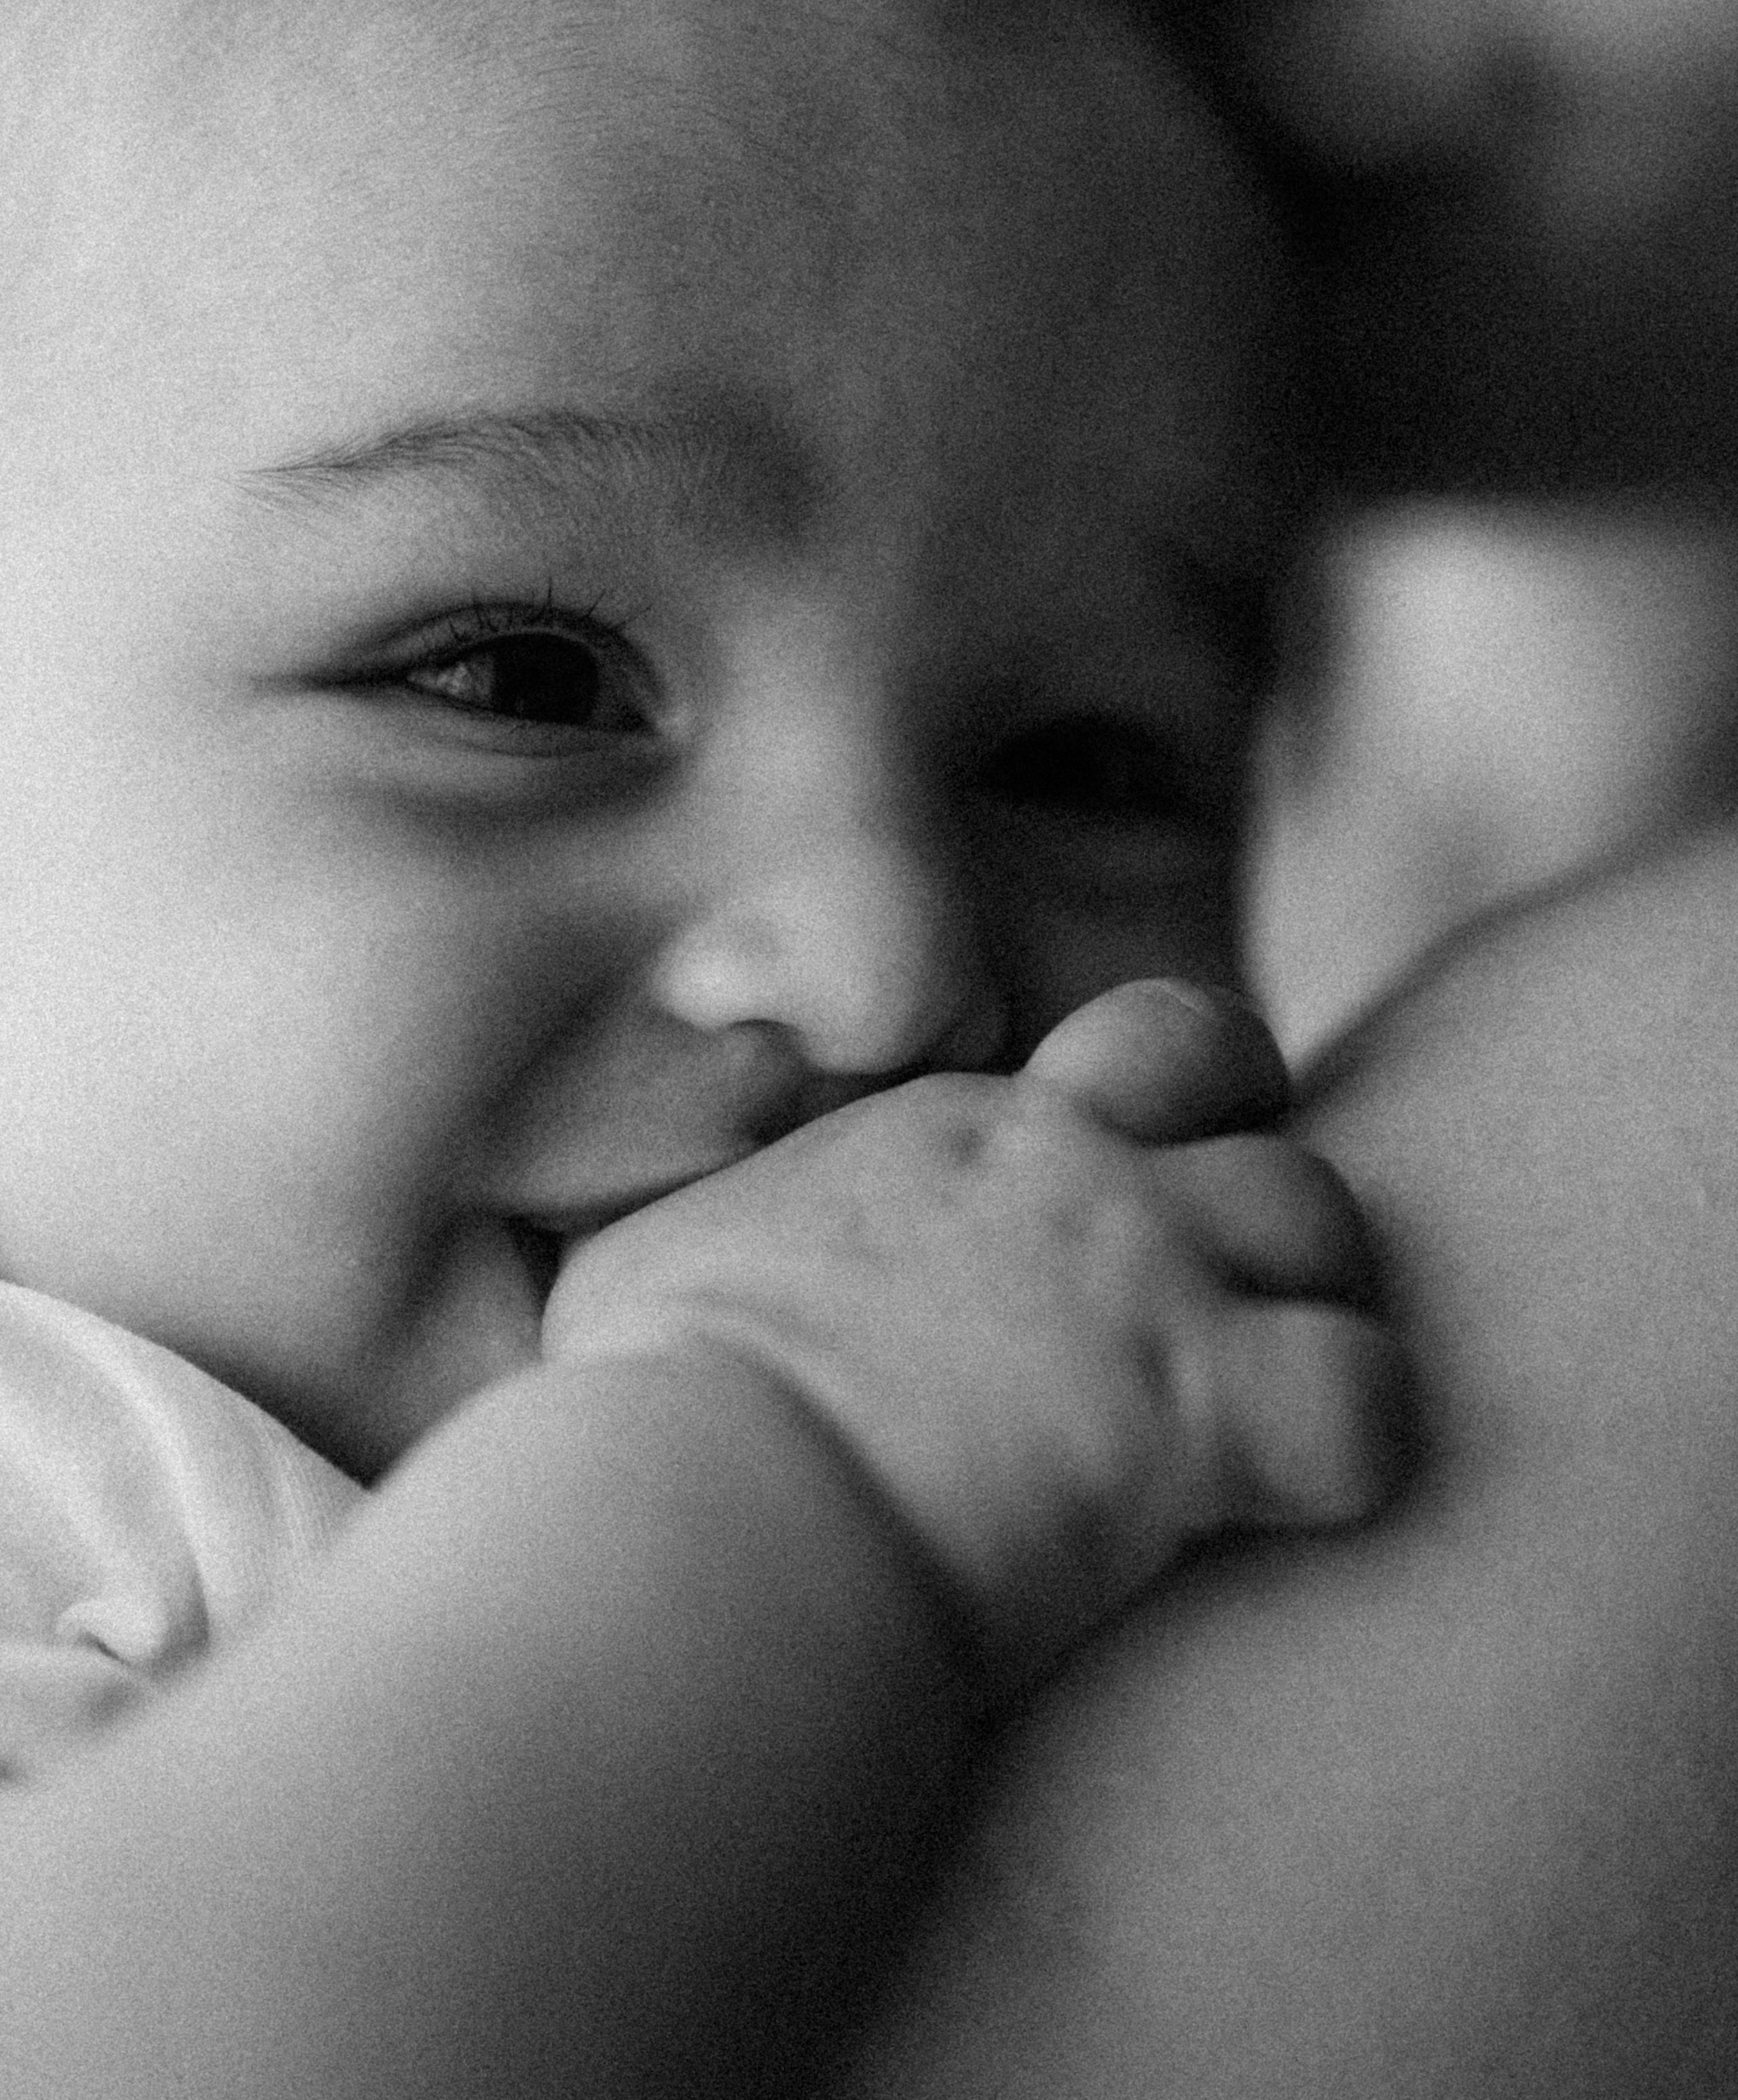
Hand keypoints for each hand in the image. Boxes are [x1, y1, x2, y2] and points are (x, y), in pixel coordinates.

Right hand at [543, 980, 1403, 1704]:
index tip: (1138, 1212)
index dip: (1172, 1111)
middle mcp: (1068, 1166)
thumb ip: (686, 1225)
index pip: (1133, 1050)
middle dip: (1264, 1169)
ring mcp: (1145, 1274)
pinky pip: (1371, 1401)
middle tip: (1239, 1287)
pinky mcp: (1198, 1410)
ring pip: (1332, 1221)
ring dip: (1322, 1304)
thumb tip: (649, 1248)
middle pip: (1253, 1088)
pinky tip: (1298, 1501)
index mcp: (953, 1130)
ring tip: (1270, 1405)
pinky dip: (1358, 1448)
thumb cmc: (647, 1415)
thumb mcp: (639, 1272)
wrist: (707, 1512)